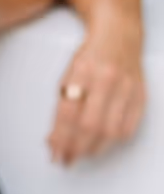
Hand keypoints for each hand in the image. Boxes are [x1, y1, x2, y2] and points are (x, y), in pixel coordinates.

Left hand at [47, 13, 145, 165]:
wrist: (119, 33)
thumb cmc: (90, 57)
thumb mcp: (68, 75)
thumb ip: (61, 107)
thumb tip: (54, 142)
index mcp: (83, 71)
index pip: (68, 113)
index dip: (60, 138)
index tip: (55, 154)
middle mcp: (107, 78)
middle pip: (89, 125)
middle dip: (75, 148)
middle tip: (67, 160)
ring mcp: (127, 86)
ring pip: (110, 131)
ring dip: (93, 149)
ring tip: (82, 154)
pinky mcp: (140, 94)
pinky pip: (128, 128)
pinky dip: (114, 141)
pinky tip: (102, 142)